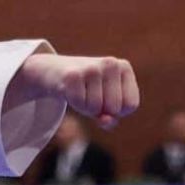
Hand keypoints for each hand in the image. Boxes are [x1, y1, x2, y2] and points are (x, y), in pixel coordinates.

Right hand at [21, 54, 138, 128]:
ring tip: (80, 91)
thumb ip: (111, 117)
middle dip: (100, 109)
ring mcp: (92, 68)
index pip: (130, 105)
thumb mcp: (105, 102)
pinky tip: (70, 90)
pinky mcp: (73, 74)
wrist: (55, 70)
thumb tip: (106, 121)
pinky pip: (80, 104)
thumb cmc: (86, 88)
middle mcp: (110, 63)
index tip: (105, 97)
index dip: (116, 110)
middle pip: (114, 108)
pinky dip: (75, 104)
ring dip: (86, 107)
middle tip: (89, 93)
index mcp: (123, 67)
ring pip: (96, 108)